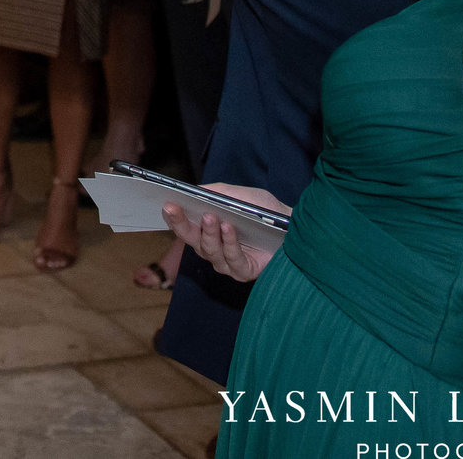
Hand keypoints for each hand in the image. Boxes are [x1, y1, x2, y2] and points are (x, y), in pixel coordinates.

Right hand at [160, 184, 288, 282]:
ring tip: (211, 216)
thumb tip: (194, 191)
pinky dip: (229, 243)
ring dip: (208, 233)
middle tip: (174, 208)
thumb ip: (217, 192)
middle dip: (180, 223)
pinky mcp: (244, 271)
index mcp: (208, 231)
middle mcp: (214, 249)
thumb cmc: (266, 211)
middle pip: (191, 240)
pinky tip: (229, 228)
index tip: (166, 203)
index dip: (173, 216)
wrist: (296, 226)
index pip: (184, 226)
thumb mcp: (240, 195)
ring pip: (209, 251)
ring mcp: (227, 263)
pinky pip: (232, 260)